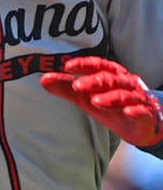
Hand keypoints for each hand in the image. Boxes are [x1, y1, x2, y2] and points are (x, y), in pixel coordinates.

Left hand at [41, 57, 162, 146]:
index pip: (97, 65)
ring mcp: (137, 99)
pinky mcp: (145, 116)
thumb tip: (43, 79)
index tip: (67, 65)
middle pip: (109, 79)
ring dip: (110, 97)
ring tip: (94, 101)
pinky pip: (142, 112)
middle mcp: (125, 84)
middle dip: (92, 81)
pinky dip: (136, 111)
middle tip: (76, 86)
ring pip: (124, 95)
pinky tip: (128, 112)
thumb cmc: (111, 105)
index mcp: (111, 75)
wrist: (142, 125)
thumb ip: (66, 87)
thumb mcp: (86, 97)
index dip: (84, 64)